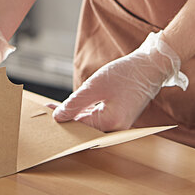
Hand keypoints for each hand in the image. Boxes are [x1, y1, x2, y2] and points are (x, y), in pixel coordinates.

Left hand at [53, 31, 187, 130]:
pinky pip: (97, 118)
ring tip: (54, 108)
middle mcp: (116, 128)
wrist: (150, 66)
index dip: (61, 120)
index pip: (78, 127)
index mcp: (110, 123)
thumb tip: (58, 117)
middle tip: (47, 111)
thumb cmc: (124, 75)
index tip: (45, 112)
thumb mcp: (93, 87)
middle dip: (66, 120)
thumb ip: (74, 104)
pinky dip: (84, 112)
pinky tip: (72, 106)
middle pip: (84, 128)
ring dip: (73, 116)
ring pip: (89, 123)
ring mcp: (118, 123)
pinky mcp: (118, 116)